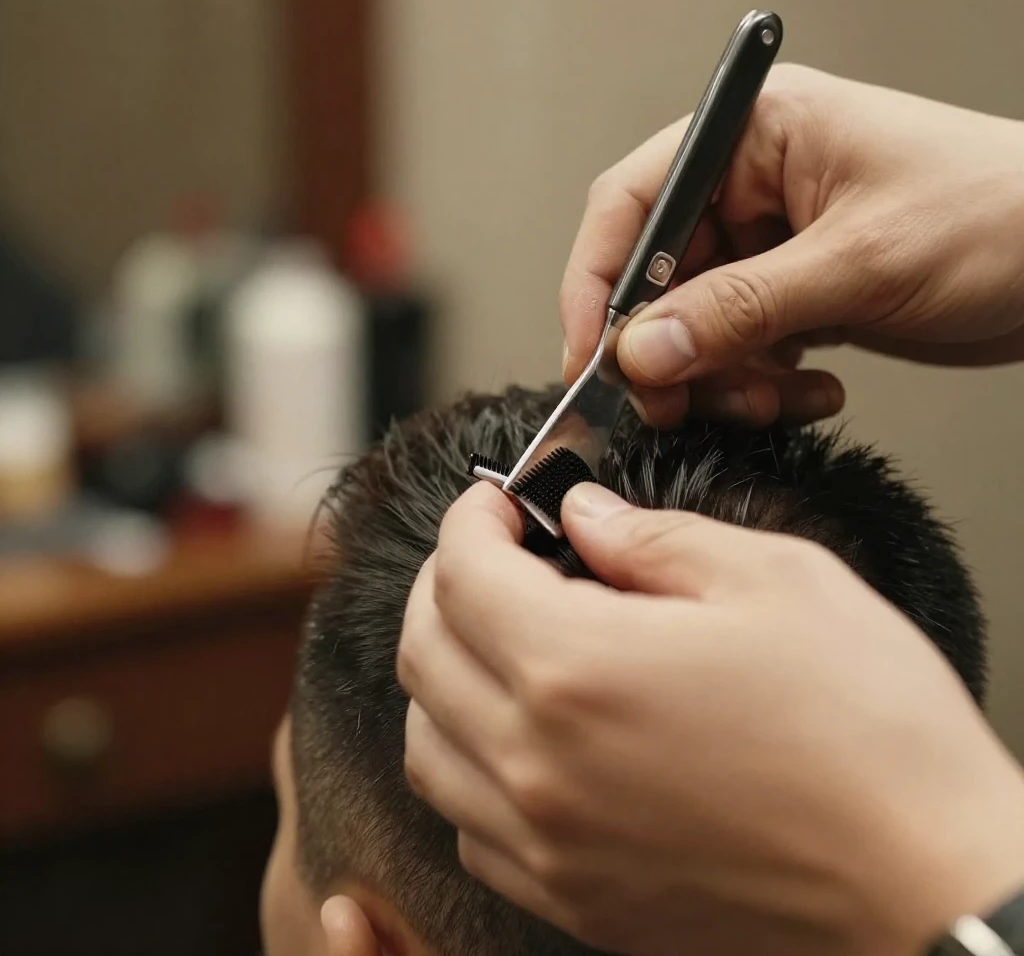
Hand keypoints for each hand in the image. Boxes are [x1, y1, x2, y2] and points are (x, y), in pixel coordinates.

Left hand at [399, 482, 1023, 955]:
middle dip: (444, 583)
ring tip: (500, 641)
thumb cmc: (870, 732)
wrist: (927, 887)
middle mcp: (539, 764)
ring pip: (427, 746)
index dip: (469, 521)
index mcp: (578, 667)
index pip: (463, 572)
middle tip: (492, 556)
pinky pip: (470, 827)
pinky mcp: (575, 900)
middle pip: (425, 652)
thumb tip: (584, 517)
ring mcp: (548, 844)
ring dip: (445, 676)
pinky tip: (524, 740)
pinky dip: (471, 767)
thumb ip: (654, 539)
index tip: (492, 503)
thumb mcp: (775, 582)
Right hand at [562, 64, 1023, 425]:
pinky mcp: (794, 292)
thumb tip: (642, 350)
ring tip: (772, 398)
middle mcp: (754, 185)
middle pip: (656, 277)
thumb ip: (740, 309)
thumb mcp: (859, 262)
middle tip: (676, 402)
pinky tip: (812, 390)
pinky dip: (759, 385)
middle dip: (664, 352)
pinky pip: (739, 350)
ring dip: (719, 379)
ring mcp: (773, 244)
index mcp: (757, 135)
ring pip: (693, 327)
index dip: (597, 283)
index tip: (591, 356)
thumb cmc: (1002, 213)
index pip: (634, 202)